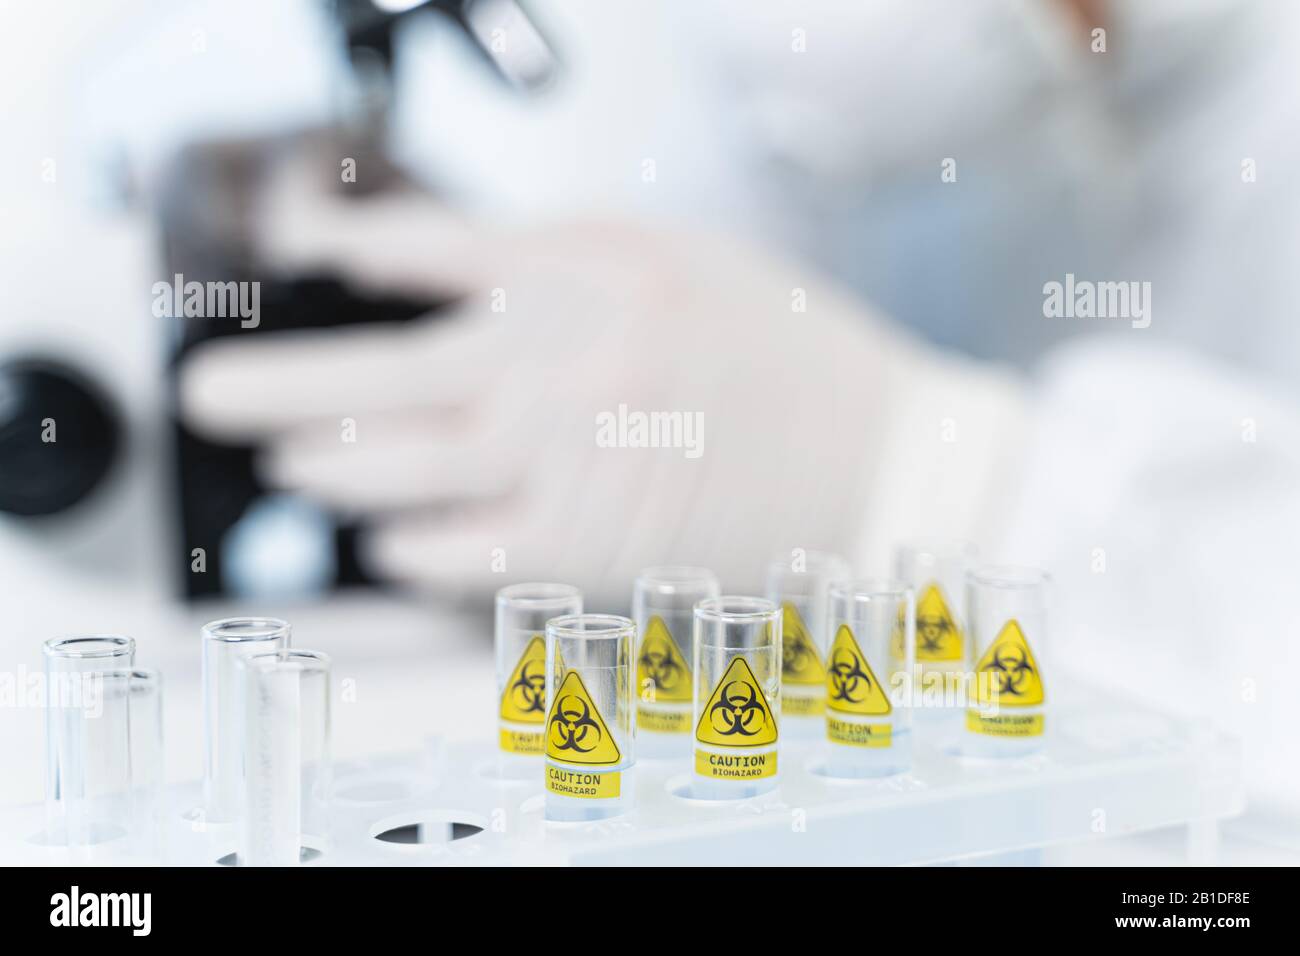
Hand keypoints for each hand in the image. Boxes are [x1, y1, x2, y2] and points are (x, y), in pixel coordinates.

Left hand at [180, 190, 1023, 603]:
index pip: (427, 246)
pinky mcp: (595, 546)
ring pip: (410, 469)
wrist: (883, 459)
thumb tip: (443, 277)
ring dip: (333, 468)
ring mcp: (579, 459)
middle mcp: (574, 360)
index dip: (339, 250)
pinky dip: (411, 546)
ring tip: (292, 465)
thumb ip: (557, 262)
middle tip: (211, 398)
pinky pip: (465, 552)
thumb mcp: (674, 263)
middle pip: (387, 371)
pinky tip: (387, 538)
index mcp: (594, 272)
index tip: (294, 259)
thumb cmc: (783, 359)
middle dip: (278, 387)